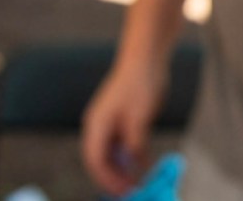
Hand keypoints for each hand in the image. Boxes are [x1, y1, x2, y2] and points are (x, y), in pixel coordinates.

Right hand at [81, 59, 167, 194]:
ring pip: (112, 152)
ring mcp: (110, 121)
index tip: (123, 191)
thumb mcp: (140, 116)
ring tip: (136, 182)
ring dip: (122, 168)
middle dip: (114, 177)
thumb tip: (135, 166)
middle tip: (131, 191)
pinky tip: (142, 164)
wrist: (147, 56)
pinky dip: (130, 155)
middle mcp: (99, 125)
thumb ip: (135, 142)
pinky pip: (122, 142)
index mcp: (97, 125)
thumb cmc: (141, 83)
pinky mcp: (122, 117)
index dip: (108, 179)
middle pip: (101, 159)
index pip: (96, 160)